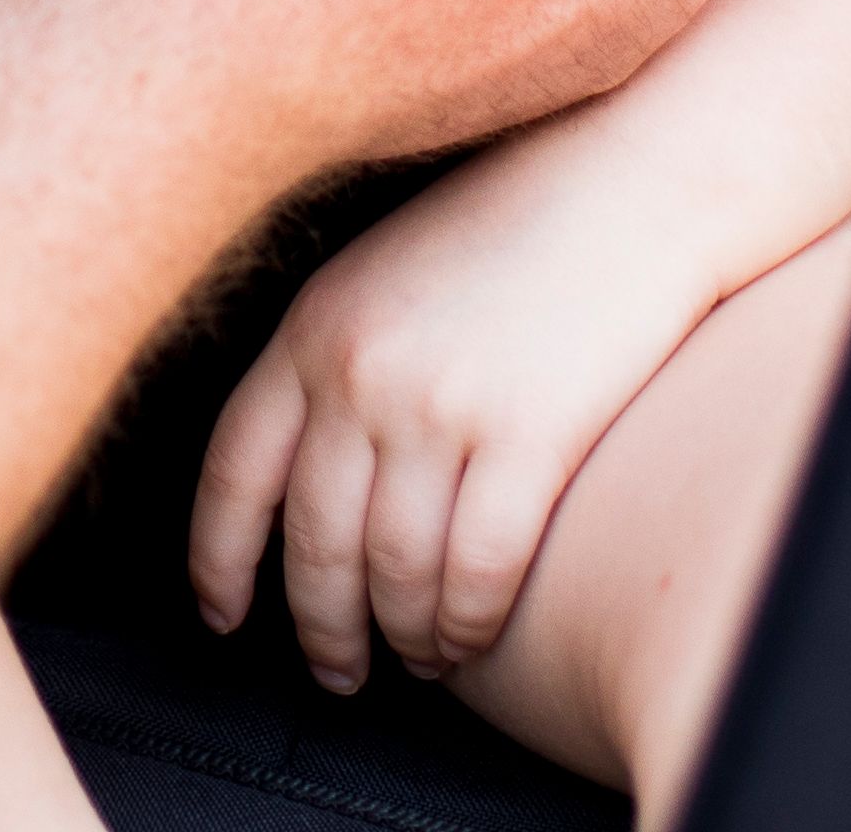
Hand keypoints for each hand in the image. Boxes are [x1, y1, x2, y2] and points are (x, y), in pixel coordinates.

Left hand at [191, 133, 720, 688]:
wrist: (631, 180)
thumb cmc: (514, 223)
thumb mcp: (383, 272)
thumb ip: (331, 358)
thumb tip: (300, 469)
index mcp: (311, 327)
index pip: (233, 470)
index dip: (219, 560)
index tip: (221, 616)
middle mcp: (360, 370)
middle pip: (313, 541)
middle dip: (320, 625)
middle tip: (336, 670)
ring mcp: (442, 405)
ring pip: (396, 570)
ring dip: (403, 636)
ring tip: (416, 658)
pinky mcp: (530, 434)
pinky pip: (481, 569)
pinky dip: (469, 622)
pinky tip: (471, 637)